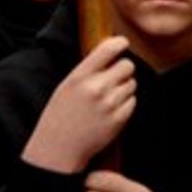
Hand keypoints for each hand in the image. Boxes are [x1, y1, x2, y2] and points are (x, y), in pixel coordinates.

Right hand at [21, 37, 136, 173]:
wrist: (58, 148)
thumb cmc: (60, 115)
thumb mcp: (66, 86)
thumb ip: (88, 69)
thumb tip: (111, 49)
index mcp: (80, 76)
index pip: (108, 49)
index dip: (119, 43)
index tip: (122, 43)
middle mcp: (96, 88)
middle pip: (128, 65)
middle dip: (123, 70)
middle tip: (113, 78)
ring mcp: (109, 104)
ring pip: (132, 83)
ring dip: (123, 88)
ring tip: (106, 98)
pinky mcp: (119, 118)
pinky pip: (133, 101)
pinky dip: (125, 104)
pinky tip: (109, 111)